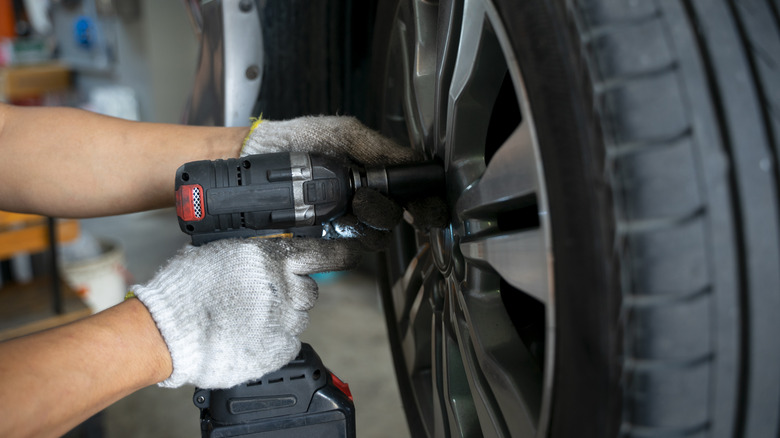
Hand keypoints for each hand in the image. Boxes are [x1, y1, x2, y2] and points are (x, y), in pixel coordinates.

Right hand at [132, 238, 359, 388]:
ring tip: (247, 317)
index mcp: (270, 258)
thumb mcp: (221, 251)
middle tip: (263, 296)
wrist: (167, 332)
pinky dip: (274, 340)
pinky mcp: (276, 349)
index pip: (322, 252)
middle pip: (309, 289)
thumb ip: (254, 252)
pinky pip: (288, 342)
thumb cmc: (184, 290)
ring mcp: (282, 321)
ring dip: (282, 315)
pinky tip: (247, 336)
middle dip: (293, 291)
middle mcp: (283, 288)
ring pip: (298, 316)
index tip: (354, 251)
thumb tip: (269, 251)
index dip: (342, 253)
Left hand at [242, 116, 448, 246]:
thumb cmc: (295, 141)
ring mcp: (341, 228)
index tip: (425, 211)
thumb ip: (379, 148)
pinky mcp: (318, 247)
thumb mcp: (342, 134)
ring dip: (362, 230)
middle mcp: (361, 207)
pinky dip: (335, 248)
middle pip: (392, 225)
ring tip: (342, 213)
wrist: (252, 160)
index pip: (410, 200)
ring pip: (371, 243)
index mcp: (372, 181)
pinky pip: (341, 257)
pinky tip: (323, 231)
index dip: (424, 207)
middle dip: (383, 213)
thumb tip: (414, 162)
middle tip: (361, 200)